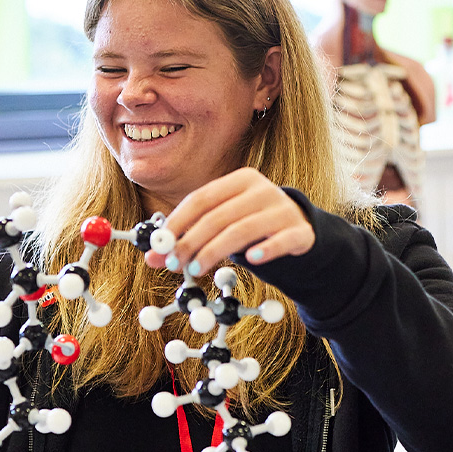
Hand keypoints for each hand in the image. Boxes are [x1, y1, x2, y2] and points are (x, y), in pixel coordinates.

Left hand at [145, 167, 314, 275]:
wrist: (300, 230)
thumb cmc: (250, 226)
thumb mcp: (221, 226)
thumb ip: (189, 237)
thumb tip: (152, 257)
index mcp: (240, 180)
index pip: (202, 198)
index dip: (179, 221)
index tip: (162, 245)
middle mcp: (262, 189)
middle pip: (219, 216)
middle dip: (192, 241)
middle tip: (176, 264)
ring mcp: (283, 209)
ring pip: (243, 230)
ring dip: (215, 251)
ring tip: (196, 270)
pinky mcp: (300, 231)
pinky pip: (281, 240)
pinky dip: (265, 249)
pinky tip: (251, 260)